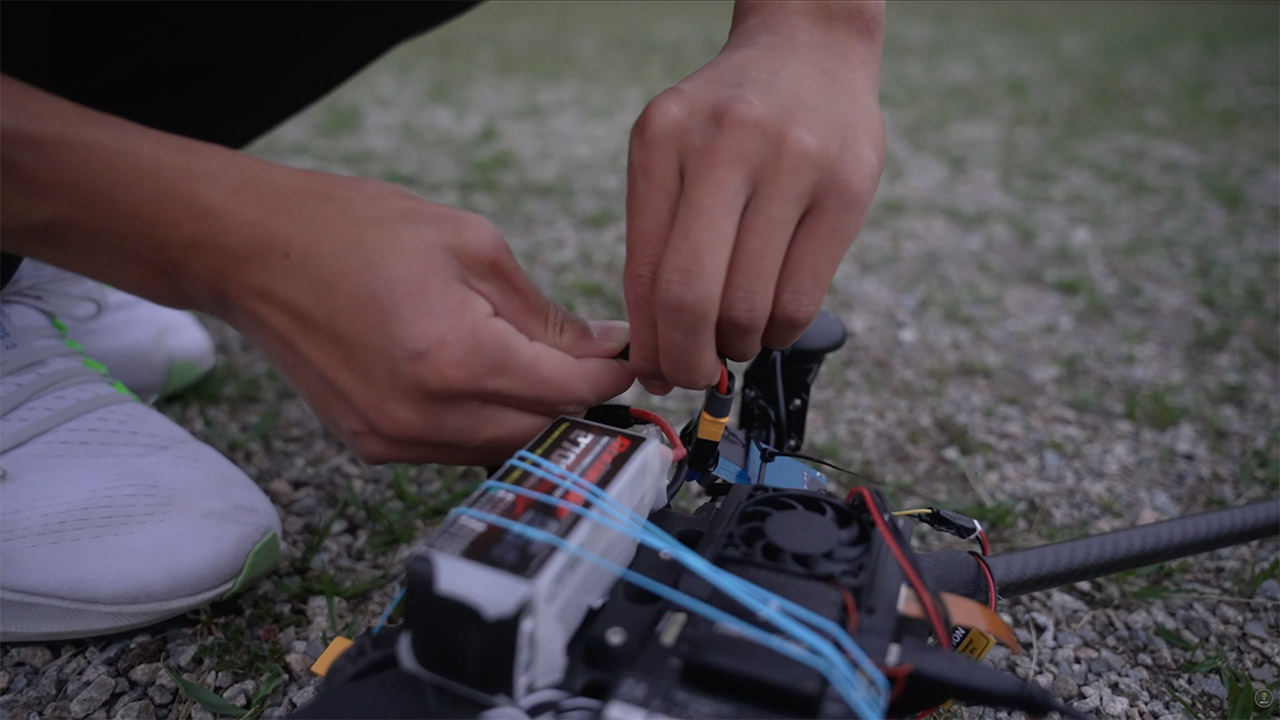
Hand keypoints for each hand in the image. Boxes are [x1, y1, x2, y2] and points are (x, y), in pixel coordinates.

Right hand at [217, 172, 634, 464]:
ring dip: (535, 417)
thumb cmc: (358, 230)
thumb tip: (603, 349)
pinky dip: (486, 424)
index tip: (632, 356)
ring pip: (500, 449)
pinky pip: (456, 450)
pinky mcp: (372, 447)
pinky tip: (491, 386)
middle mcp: (424, 414)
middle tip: (599, 367)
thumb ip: (543, 313)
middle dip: (580, 402)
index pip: (568, 389)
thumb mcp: (471, 246)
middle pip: (541, 432)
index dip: (611, 375)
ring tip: (548, 372)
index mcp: (455, 356)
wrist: (256, 252)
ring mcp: (394, 439)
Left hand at [624, 1, 885, 391]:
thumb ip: (659, 240)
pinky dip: (780, 331)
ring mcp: (793, 163)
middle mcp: (724, 145)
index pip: (643, 273)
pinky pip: (802, 298)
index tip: (653, 371)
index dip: (647, 342)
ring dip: (738, 344)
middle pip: (690, 297)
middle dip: (687, 359)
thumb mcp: (674, 154)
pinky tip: (771, 318)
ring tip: (736, 335)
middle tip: (693, 374)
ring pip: (750, 306)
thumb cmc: (730, 122)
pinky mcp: (848, 186)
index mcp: (663, 139)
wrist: (810, 49)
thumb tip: (656, 352)